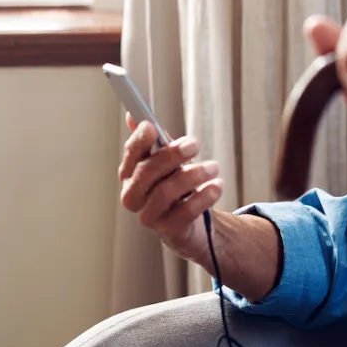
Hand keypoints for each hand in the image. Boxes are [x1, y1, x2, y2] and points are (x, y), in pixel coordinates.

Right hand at [118, 113, 223, 260]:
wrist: (189, 225)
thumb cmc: (175, 186)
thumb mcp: (166, 161)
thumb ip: (154, 141)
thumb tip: (134, 116)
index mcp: (130, 175)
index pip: (130, 155)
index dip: (139, 140)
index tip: (152, 127)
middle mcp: (134, 196)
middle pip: (147, 173)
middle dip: (171, 155)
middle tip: (194, 144)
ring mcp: (149, 216)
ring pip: (166, 192)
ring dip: (193, 175)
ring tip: (214, 167)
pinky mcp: (170, 230)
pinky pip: (185, 212)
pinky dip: (204, 196)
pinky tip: (217, 186)